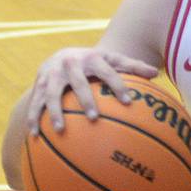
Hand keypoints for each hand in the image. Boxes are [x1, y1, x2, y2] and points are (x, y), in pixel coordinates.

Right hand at [26, 47, 157, 133]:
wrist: (62, 54)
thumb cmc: (95, 63)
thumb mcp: (113, 60)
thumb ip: (133, 67)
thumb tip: (156, 73)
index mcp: (92, 58)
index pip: (108, 72)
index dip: (118, 85)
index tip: (128, 102)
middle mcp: (70, 64)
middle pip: (79, 82)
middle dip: (85, 99)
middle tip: (94, 118)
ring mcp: (52, 74)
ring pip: (52, 94)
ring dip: (55, 111)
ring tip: (60, 130)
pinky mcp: (39, 85)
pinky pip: (35, 103)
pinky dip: (33, 118)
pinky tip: (34, 136)